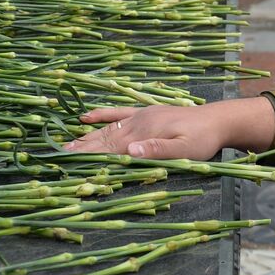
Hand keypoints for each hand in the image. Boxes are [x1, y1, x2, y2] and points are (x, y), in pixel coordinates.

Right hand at [60, 97, 274, 159]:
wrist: (218, 120)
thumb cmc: (203, 140)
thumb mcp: (185, 150)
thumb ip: (158, 151)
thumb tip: (130, 151)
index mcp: (143, 133)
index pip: (109, 147)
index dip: (87, 155)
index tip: (66, 161)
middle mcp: (137, 122)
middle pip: (103, 138)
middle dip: (79, 147)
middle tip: (56, 156)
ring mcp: (140, 116)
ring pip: (106, 127)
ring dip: (85, 136)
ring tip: (65, 144)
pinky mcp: (146, 113)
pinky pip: (118, 113)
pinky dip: (101, 115)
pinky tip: (86, 116)